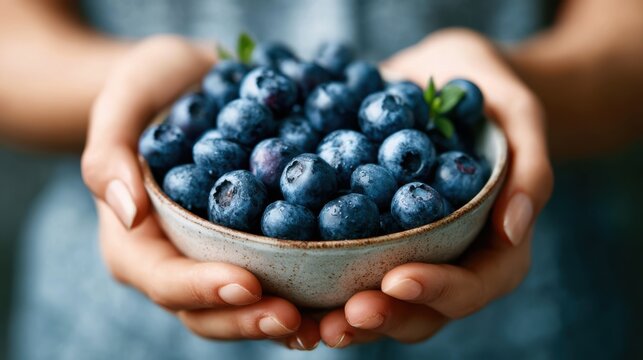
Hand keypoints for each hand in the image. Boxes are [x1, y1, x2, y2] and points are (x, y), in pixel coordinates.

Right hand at [81, 36, 319, 349]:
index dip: (203, 289)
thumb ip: (108, 154)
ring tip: (329, 322)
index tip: (247, 283)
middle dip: (250, 319)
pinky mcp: (256, 243)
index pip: (164, 280)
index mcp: (136, 242)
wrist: (193, 82)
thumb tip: (128, 212)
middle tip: (295, 318)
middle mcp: (179, 260)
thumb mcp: (122, 100)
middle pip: (209, 311)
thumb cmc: (149, 87)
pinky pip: (281, 274)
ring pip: (248, 306)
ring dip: (287, 319)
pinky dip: (311, 290)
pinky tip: (346, 291)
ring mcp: (219, 257)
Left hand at [318, 29, 553, 346]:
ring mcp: (407, 256)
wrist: (441, 78)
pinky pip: (346, 272)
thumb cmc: (486, 94)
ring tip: (308, 322)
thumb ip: (530, 168)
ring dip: (345, 319)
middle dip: (384, 317)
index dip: (438, 290)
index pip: (474, 285)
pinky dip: (319, 288)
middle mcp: (451, 262)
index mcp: (495, 247)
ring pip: (381, 306)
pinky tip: (284, 290)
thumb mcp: (519, 113)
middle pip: (423, 311)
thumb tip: (514, 229)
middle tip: (343, 316)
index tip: (397, 279)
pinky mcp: (369, 240)